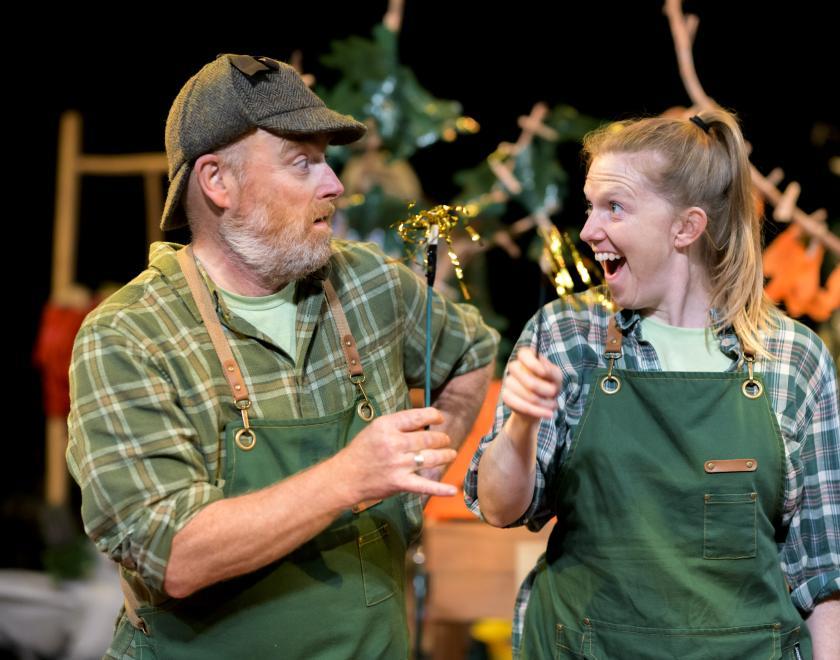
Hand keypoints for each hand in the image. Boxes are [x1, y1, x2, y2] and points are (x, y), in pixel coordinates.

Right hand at [335, 407, 457, 502]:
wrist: (345, 477)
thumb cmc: (361, 451)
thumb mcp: (375, 429)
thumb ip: (398, 424)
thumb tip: (424, 421)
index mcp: (386, 426)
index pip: (417, 417)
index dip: (433, 415)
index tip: (440, 417)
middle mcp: (394, 443)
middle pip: (428, 438)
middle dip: (442, 438)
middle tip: (445, 439)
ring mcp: (398, 464)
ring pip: (431, 457)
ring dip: (446, 455)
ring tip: (451, 454)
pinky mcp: (400, 483)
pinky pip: (424, 485)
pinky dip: (440, 489)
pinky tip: (453, 490)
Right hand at [501, 347, 562, 428]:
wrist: (541, 405)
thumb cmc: (549, 385)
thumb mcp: (556, 377)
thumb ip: (552, 372)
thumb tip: (544, 371)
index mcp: (526, 357)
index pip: (524, 354)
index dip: (533, 364)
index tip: (544, 373)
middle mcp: (514, 367)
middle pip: (526, 378)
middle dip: (543, 388)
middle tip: (554, 393)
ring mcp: (508, 381)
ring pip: (525, 394)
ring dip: (543, 402)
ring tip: (553, 405)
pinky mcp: (506, 396)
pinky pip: (520, 405)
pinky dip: (536, 411)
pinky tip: (547, 414)